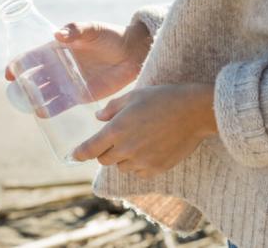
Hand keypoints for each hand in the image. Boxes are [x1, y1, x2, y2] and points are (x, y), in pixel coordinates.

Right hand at [5, 21, 151, 100]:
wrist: (132, 53)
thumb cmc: (111, 36)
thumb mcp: (92, 29)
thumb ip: (76, 30)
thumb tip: (57, 34)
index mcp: (56, 49)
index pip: (31, 58)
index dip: (17, 65)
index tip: (9, 73)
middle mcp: (58, 67)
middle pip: (34, 78)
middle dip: (23, 86)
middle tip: (16, 94)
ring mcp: (67, 82)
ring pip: (44, 94)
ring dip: (35, 100)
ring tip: (29, 106)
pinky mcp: (79, 95)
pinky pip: (61, 104)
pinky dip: (51, 110)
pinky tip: (42, 114)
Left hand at [72, 84, 217, 177]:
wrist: (194, 112)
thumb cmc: (163, 98)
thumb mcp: (134, 96)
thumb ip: (112, 108)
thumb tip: (98, 118)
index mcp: (117, 130)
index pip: (90, 149)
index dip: (79, 153)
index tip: (74, 155)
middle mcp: (126, 149)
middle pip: (104, 160)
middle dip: (105, 151)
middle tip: (116, 139)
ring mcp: (142, 161)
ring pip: (122, 167)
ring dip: (123, 158)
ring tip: (138, 140)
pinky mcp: (156, 168)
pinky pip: (139, 172)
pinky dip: (139, 165)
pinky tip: (149, 149)